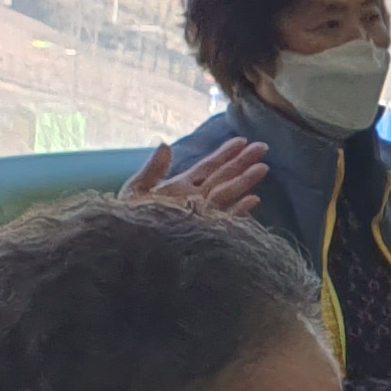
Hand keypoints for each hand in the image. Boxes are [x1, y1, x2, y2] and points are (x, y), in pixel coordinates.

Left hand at [126, 131, 268, 222]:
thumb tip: (165, 144)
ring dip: (245, 181)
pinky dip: (240, 210)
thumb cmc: (128, 222)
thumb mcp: (136, 190)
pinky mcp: (204, 232)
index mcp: (180, 187)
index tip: (241, 140)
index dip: (225, 154)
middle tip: (262, 147)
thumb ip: (153, 169)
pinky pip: (226, 220)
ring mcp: (201, 216)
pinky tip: (254, 200)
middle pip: (224, 177)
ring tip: (263, 168)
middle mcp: (195, 200)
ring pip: (228, 194)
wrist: (127, 249)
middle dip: (243, 162)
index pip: (208, 167)